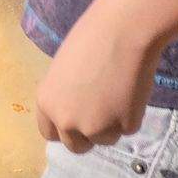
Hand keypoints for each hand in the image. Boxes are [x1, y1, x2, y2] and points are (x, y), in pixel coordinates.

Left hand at [34, 1, 163, 153]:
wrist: (122, 31)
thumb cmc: (89, 40)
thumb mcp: (63, 72)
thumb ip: (64, 96)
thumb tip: (73, 112)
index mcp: (46, 103)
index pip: (50, 133)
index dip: (63, 129)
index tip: (74, 123)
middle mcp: (67, 121)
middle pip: (76, 145)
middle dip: (88, 135)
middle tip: (100, 114)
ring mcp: (96, 128)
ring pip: (105, 138)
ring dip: (111, 123)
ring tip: (116, 90)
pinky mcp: (124, 127)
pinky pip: (128, 128)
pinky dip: (130, 115)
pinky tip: (130, 89)